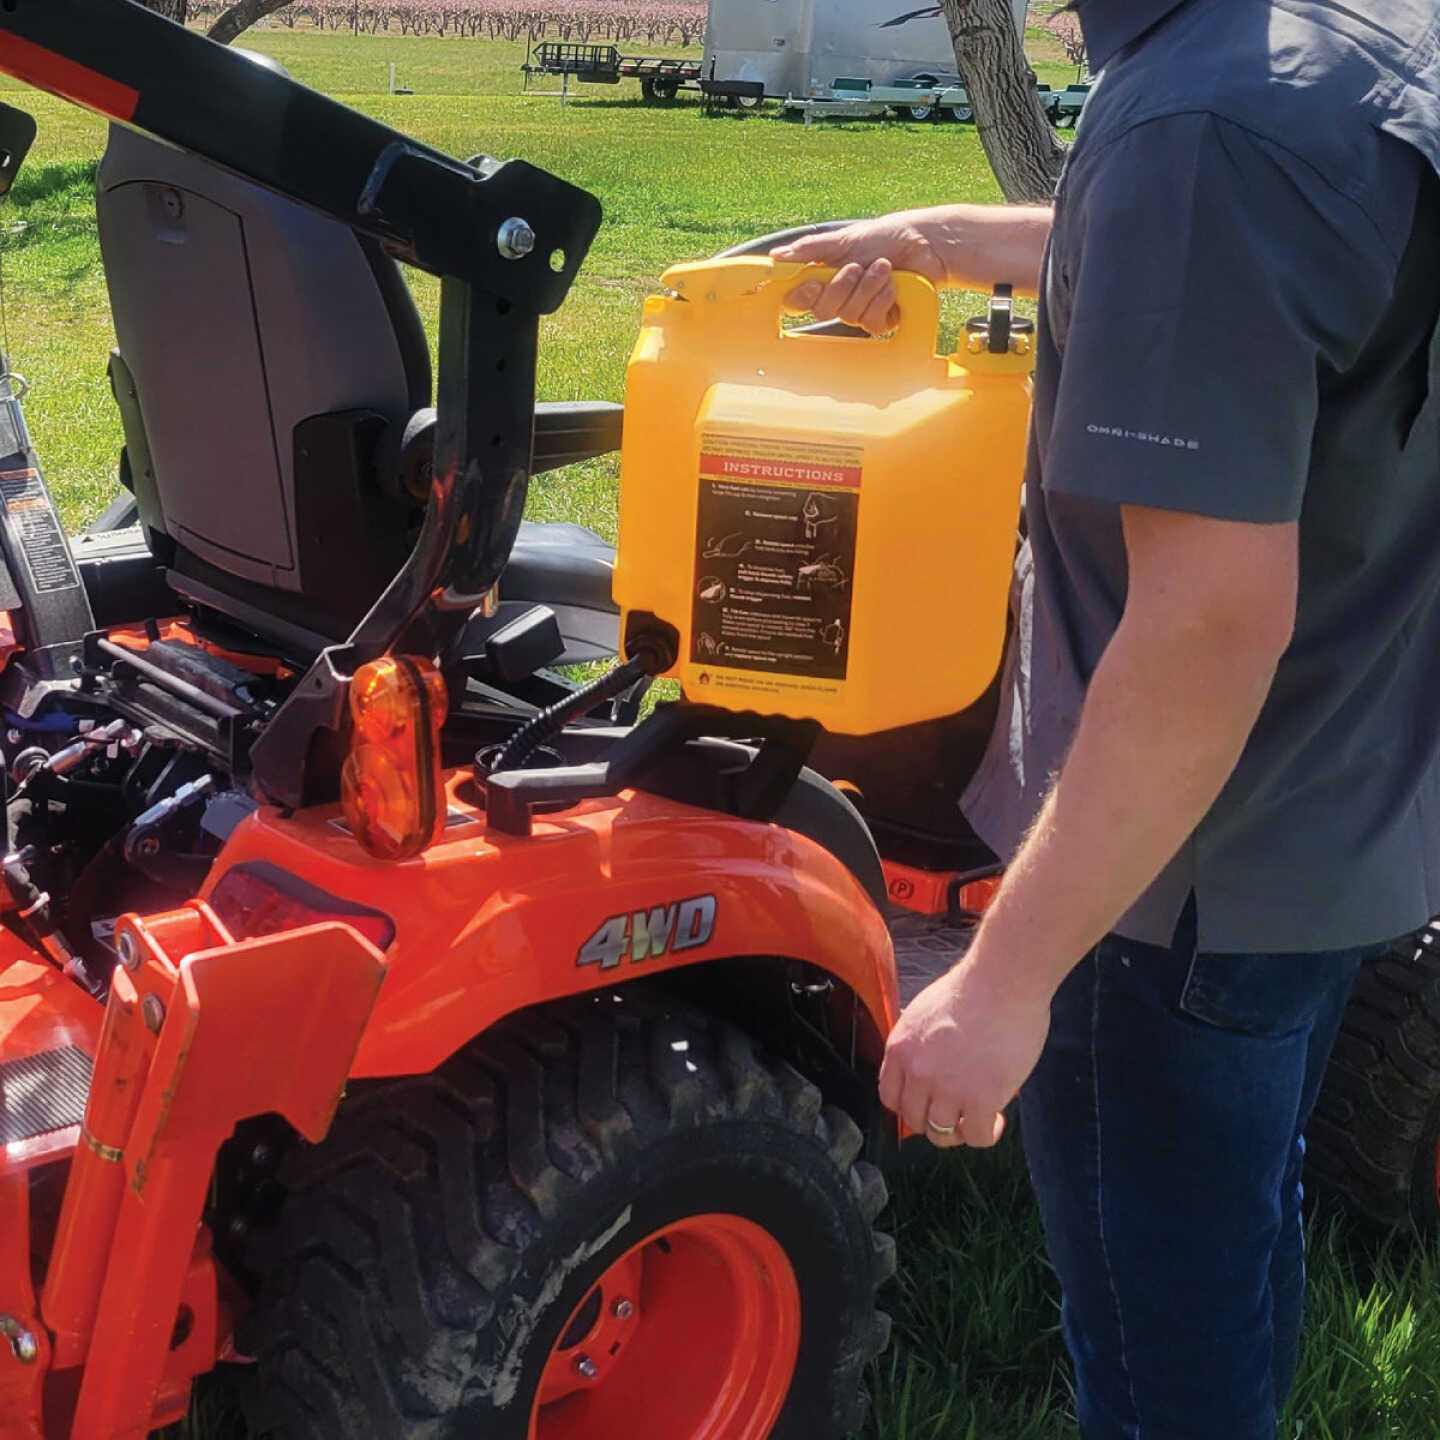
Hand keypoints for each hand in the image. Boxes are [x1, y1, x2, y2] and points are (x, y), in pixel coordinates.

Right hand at [771, 213, 947, 333]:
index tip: (812, 284)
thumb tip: (777, 256)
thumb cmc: (886, 236)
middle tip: (858, 266)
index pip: (799, 300)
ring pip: (849, 316)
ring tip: (884, 267)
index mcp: (826, 277)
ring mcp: (860, 310)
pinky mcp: (881, 320)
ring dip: (868, 288)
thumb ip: (810, 249)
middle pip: (823, 310)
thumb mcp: (844, 239)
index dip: (802, 297)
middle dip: (842, 287)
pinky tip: (893, 287)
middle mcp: (839, 296)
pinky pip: (871, 323)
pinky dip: (882, 301)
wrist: (925, 244)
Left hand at [879, 955, 1051, 1149]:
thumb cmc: (973, 989)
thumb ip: (918, 1045)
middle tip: (957, 1112)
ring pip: (942, 1135)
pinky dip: (988, 1134)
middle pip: (914, 1120)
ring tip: (979, 1117)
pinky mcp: (980, 1099)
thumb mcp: (923, 1013)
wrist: (1003, 982)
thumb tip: (925, 1066)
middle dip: (935, 1121)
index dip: (910, 1106)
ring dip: (960, 1131)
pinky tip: (998, 1119)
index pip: (890, 1097)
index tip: (928, 1105)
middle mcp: (917, 1072)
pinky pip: (977, 1137)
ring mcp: (946, 1088)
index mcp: (899, 1049)